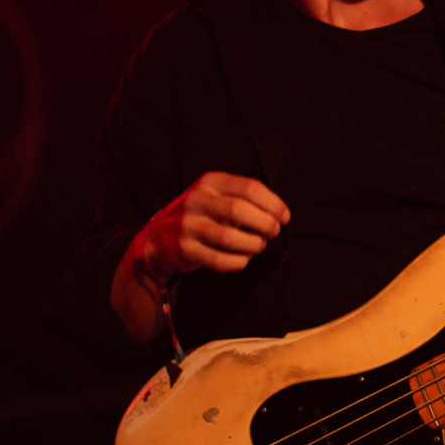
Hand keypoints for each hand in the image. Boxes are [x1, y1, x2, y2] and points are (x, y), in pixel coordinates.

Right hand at [133, 171, 290, 285]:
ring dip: (252, 245)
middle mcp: (197, 200)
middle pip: (239, 210)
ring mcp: (188, 225)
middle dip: (265, 224)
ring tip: (258, 246)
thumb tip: (279, 214)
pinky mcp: (184, 249)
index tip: (284, 216)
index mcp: (211, 182)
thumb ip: (243, 199)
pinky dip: (238, 262)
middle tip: (273, 232)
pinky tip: (243, 259)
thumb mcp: (217, 196)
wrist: (160, 236)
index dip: (273, 203)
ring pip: (229, 237)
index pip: (249, 188)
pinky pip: (219, 260)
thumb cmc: (202, 215)